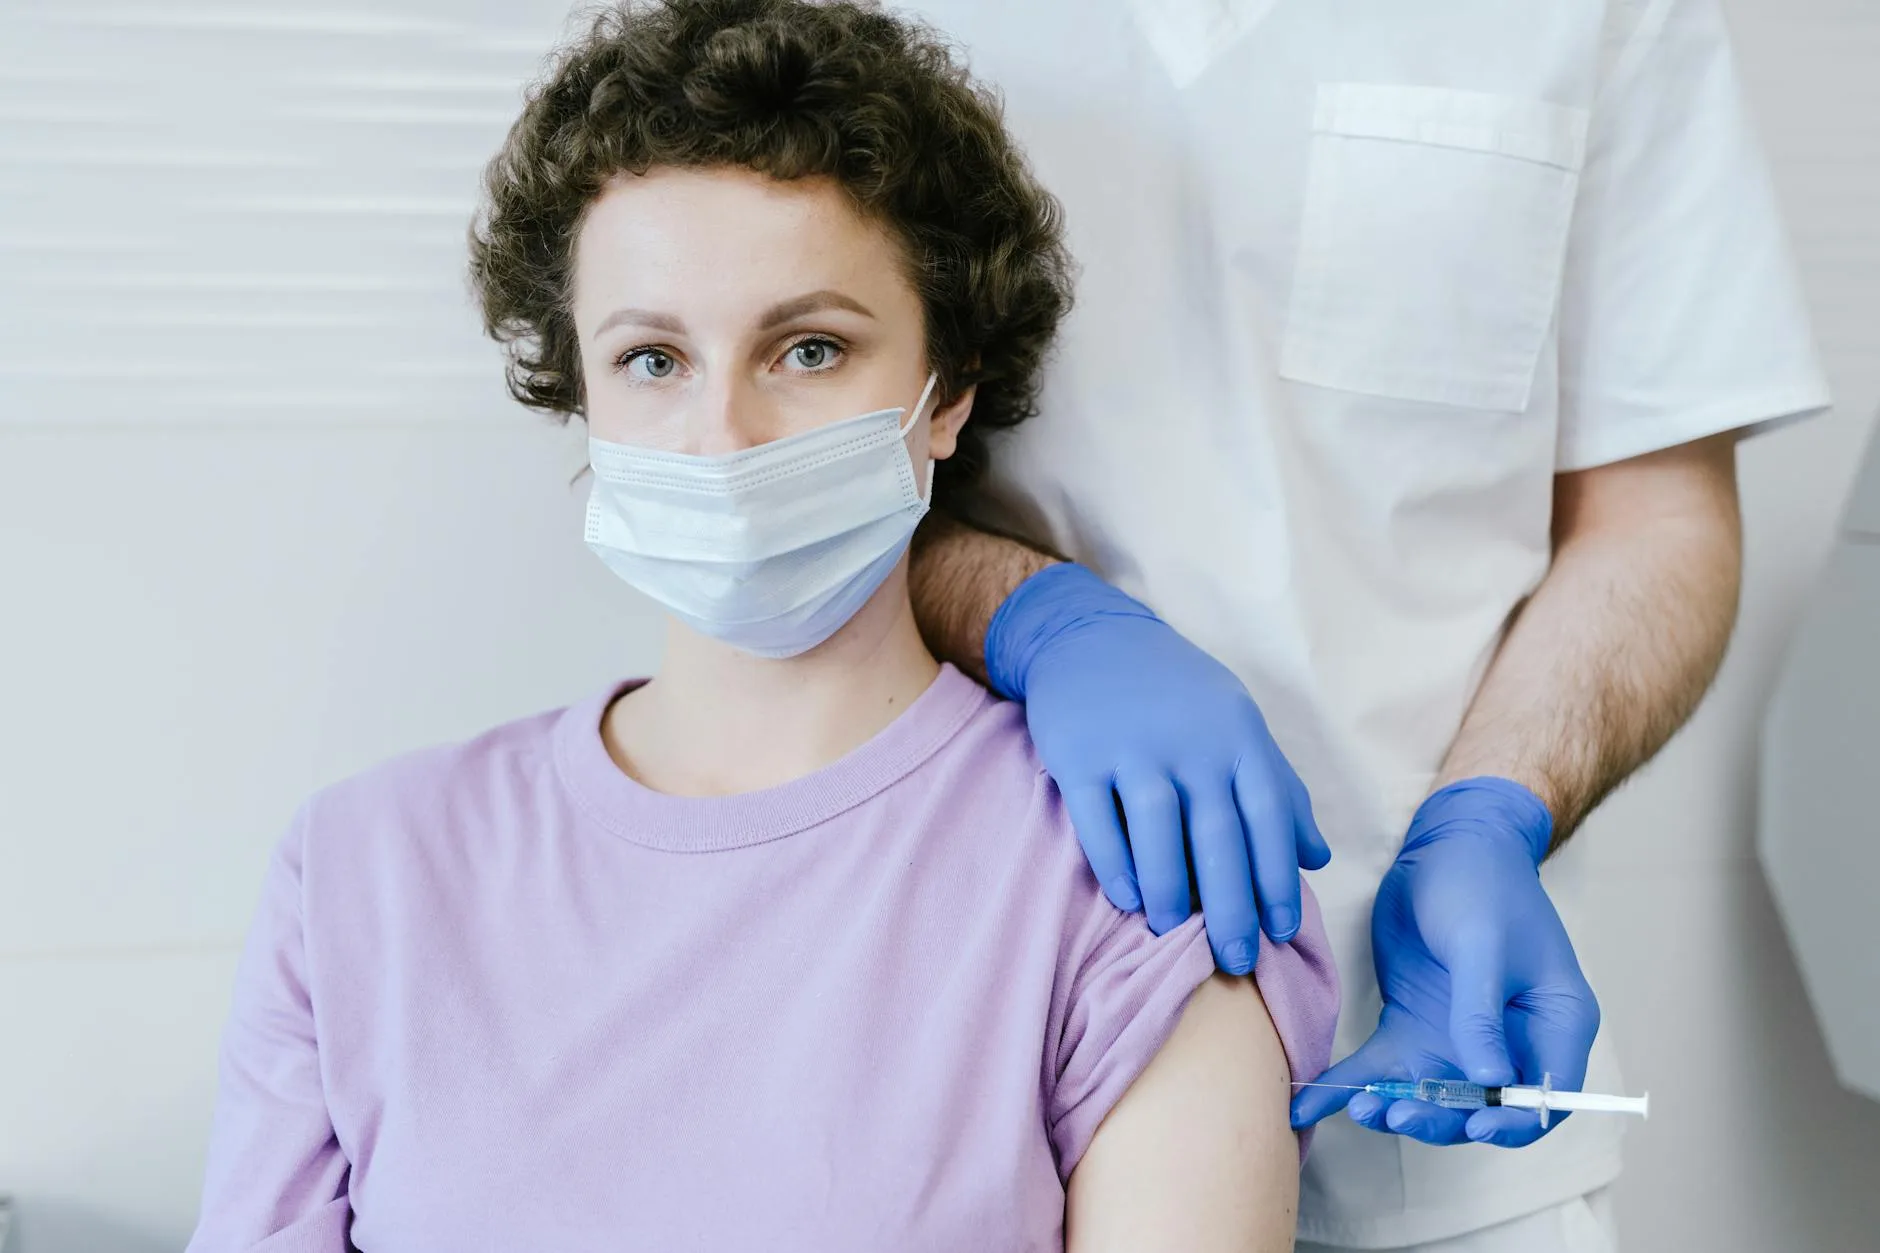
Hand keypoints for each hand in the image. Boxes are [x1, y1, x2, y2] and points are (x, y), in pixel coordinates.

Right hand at [984, 563, 1330, 973]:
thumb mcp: (1238, 727)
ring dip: (1168, 889)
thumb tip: (1318, 859)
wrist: (1092, 637)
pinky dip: (1114, 863)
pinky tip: (1127, 899)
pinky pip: (1097, 819)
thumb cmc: (1177, 695)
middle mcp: (1191, 743)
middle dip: (1231, 906)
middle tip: (1236, 961)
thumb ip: (1280, 790)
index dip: (1276, 880)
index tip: (1280, 934)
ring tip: (1173, 932)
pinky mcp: (1079, 754)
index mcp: (1238, 737)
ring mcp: (1133, 747)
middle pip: (1217, 836)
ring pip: (1157, 831)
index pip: (1268, 819)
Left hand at [1289, 778, 1599, 1146]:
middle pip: (1483, 1107)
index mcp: (1553, 1024)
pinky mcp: (1415, 1026)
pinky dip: (1355, 1085)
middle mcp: (1511, 1043)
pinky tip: (1313, 1102)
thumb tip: (1488, 1081)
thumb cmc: (1482, 884)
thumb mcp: (1482, 945)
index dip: (1514, 1120)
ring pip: (1431, 1096)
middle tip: (1395, 1116)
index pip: (1546, 1098)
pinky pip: (1386, 1069)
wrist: (1447, 843)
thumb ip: (1481, 1013)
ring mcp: (1460, 1039)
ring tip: (1356, 1108)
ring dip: (1395, 1108)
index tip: (1474, 1123)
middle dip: (1440, 1119)